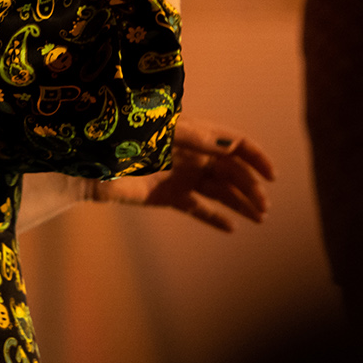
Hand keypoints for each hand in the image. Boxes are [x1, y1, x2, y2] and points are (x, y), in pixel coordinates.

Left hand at [94, 116, 275, 231]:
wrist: (90, 166)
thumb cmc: (125, 138)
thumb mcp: (163, 133)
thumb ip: (197, 139)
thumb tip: (232, 146)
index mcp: (194, 134)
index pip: (234, 143)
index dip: (255, 157)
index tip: (272, 176)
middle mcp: (192, 155)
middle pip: (231, 171)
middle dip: (251, 188)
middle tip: (263, 208)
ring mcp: (181, 176)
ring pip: (219, 191)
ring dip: (240, 203)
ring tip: (259, 219)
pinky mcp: (168, 197)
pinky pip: (198, 209)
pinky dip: (215, 218)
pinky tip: (232, 228)